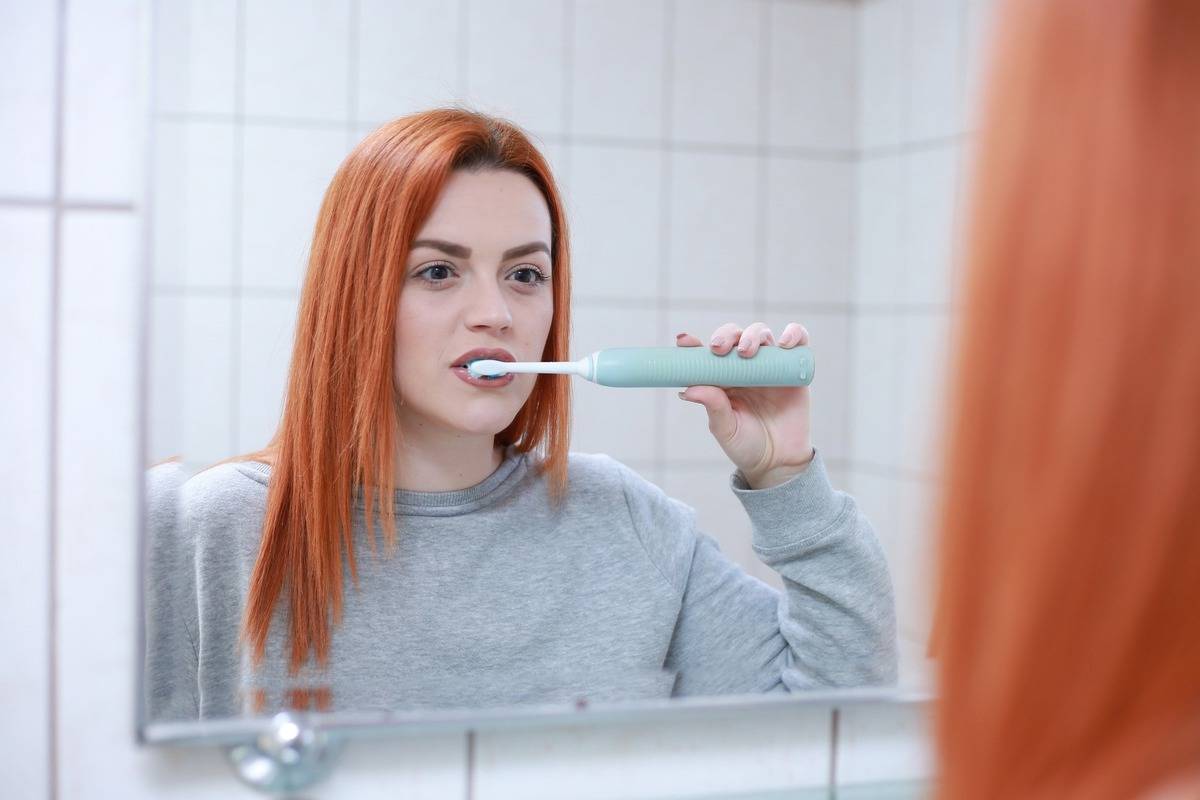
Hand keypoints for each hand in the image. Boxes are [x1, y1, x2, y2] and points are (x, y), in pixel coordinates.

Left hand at [675, 322, 814, 489]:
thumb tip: (688, 389)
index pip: (707, 354)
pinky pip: (798, 342)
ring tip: (747, 351)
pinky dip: (794, 334)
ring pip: (761, 334)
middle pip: (735, 336)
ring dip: (753, 335)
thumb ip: (712, 407)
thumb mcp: (725, 428)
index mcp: (722, 379)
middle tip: (718, 349)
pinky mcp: (794, 368)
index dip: (695, 343)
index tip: (684, 341)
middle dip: (726, 336)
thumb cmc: (747, 445)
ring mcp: (769, 366)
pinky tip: (786, 343)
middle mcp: (745, 367)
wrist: (779, 462)